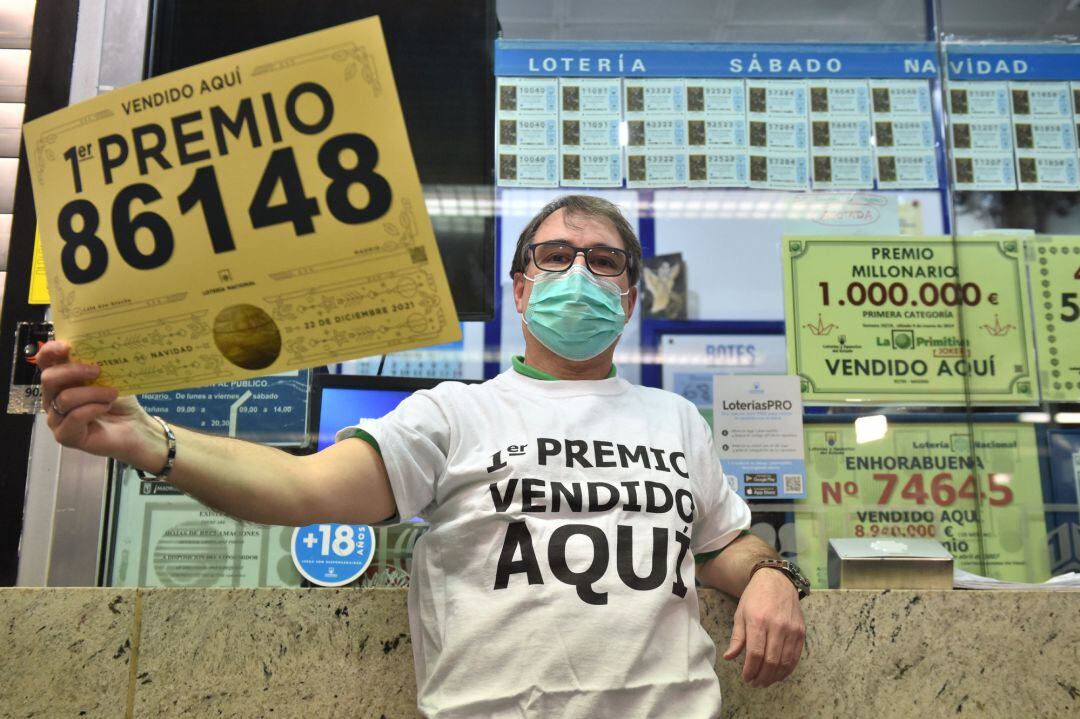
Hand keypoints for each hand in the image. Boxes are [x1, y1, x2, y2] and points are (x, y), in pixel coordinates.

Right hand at [37, 340, 158, 466]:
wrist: (135, 427)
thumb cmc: (120, 401)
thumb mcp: (110, 377)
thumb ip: (96, 363)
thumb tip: (98, 344)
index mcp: (61, 380)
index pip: (44, 362)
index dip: (50, 351)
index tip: (67, 347)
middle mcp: (53, 399)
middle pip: (48, 379)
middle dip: (73, 371)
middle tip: (97, 371)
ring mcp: (57, 419)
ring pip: (64, 398)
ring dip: (93, 393)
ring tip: (112, 394)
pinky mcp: (65, 436)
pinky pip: (75, 416)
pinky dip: (94, 409)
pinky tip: (105, 408)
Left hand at [722, 568, 805, 687]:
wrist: (776, 581)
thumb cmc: (754, 598)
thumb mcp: (740, 614)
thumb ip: (737, 637)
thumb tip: (729, 657)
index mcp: (758, 621)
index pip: (755, 653)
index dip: (750, 670)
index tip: (746, 678)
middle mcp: (777, 626)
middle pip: (771, 661)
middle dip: (762, 677)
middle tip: (754, 683)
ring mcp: (791, 630)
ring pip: (785, 662)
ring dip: (774, 676)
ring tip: (765, 681)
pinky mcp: (801, 632)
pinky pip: (795, 657)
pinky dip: (787, 669)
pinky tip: (778, 674)